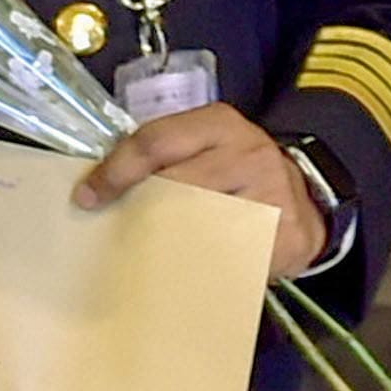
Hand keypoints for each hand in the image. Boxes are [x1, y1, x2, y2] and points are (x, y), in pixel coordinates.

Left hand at [76, 103, 325, 271]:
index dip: (116, 171)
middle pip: (173, 185)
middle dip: (137, 210)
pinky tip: (185, 267)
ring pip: (198, 223)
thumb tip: (96, 188)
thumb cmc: (235, 174)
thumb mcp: (205, 148)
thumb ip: (162, 157)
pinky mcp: (284, 234)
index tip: (86, 198)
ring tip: (148, 251)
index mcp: (220, 124)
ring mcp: (271, 193)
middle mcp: (248, 152)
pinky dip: (200, 263)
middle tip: (115, 230)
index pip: (155, 142)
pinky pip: (227, 254)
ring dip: (165, 241)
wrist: (304, 201)